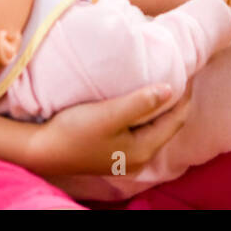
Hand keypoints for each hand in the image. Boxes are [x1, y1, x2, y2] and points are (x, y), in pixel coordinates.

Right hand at [22, 82, 190, 179]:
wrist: (42, 150)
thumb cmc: (75, 131)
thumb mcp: (110, 114)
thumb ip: (141, 102)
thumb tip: (170, 89)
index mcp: (143, 149)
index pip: (175, 120)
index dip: (183, 96)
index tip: (187, 72)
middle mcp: (139, 158)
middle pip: (167, 126)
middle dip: (174, 102)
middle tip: (178, 75)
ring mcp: (126, 158)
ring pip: (154, 129)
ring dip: (159, 108)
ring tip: (162, 83)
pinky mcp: (114, 153)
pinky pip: (140, 131)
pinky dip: (145, 115)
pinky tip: (140, 102)